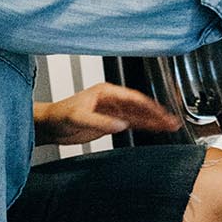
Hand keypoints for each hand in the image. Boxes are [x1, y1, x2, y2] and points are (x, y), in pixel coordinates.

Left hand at [33, 84, 179, 146]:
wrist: (49, 125)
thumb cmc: (59, 116)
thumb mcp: (78, 118)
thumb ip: (100, 122)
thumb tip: (121, 125)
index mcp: (106, 92)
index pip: (133, 98)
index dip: (148, 105)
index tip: (160, 112)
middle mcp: (112, 100)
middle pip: (140, 106)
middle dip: (157, 113)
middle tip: (172, 121)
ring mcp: (112, 111)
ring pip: (139, 115)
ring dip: (154, 120)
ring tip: (171, 125)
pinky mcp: (110, 123)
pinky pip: (132, 123)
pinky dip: (145, 126)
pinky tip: (156, 129)